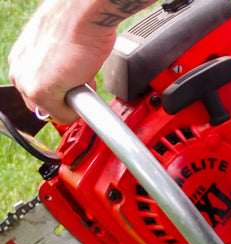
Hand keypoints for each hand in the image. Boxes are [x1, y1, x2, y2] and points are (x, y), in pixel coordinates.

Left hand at [8, 0, 117, 124]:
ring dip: (73, 101)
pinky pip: (64, 115)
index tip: (73, 81)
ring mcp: (28, 83)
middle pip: (46, 105)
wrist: (82, 15)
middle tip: (79, 77)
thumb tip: (70, 81)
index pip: (40, 94)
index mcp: (21, 61)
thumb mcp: (60, 48)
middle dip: (66, 99)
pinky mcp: (40, 92)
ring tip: (80, 75)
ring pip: (55, 110)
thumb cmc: (76, 24)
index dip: (63, 91)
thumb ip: (57, 68)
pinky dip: (79, 108)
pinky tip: (82, 81)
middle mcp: (20, 72)